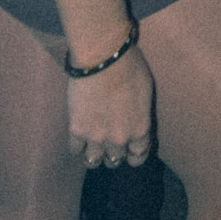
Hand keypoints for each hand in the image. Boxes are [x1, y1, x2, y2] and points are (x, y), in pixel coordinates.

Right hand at [66, 44, 154, 169]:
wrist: (103, 58)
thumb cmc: (129, 67)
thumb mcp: (145, 91)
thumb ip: (140, 112)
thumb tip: (135, 118)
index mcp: (140, 129)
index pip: (138, 155)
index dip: (133, 156)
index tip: (129, 152)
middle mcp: (120, 139)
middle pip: (115, 160)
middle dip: (113, 154)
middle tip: (108, 144)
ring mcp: (97, 137)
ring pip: (93, 161)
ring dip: (94, 156)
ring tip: (91, 148)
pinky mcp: (77, 130)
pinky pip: (75, 150)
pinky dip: (77, 146)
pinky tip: (78, 138)